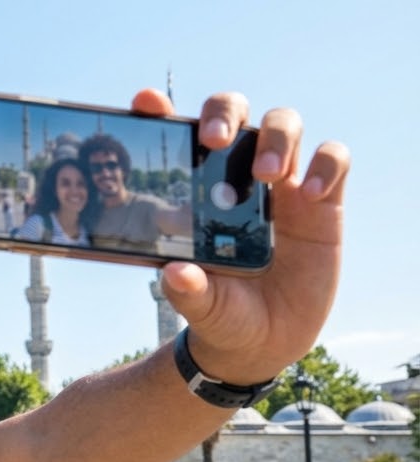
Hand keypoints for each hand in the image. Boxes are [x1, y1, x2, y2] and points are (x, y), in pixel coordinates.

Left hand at [132, 89, 349, 384]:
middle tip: (214, 140)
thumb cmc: (221, 312)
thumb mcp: (201, 306)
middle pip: (236, 113)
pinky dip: (325, 165)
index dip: (163, 113)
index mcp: (197, 189)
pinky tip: (311, 193)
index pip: (181, 138)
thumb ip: (186, 290)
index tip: (145, 103)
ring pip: (284, 124)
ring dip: (275, 139)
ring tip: (266, 176)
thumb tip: (174, 274)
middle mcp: (238, 175)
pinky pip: (333, 159)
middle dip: (224, 114)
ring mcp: (283, 183)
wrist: (263, 341)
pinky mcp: (324, 199)